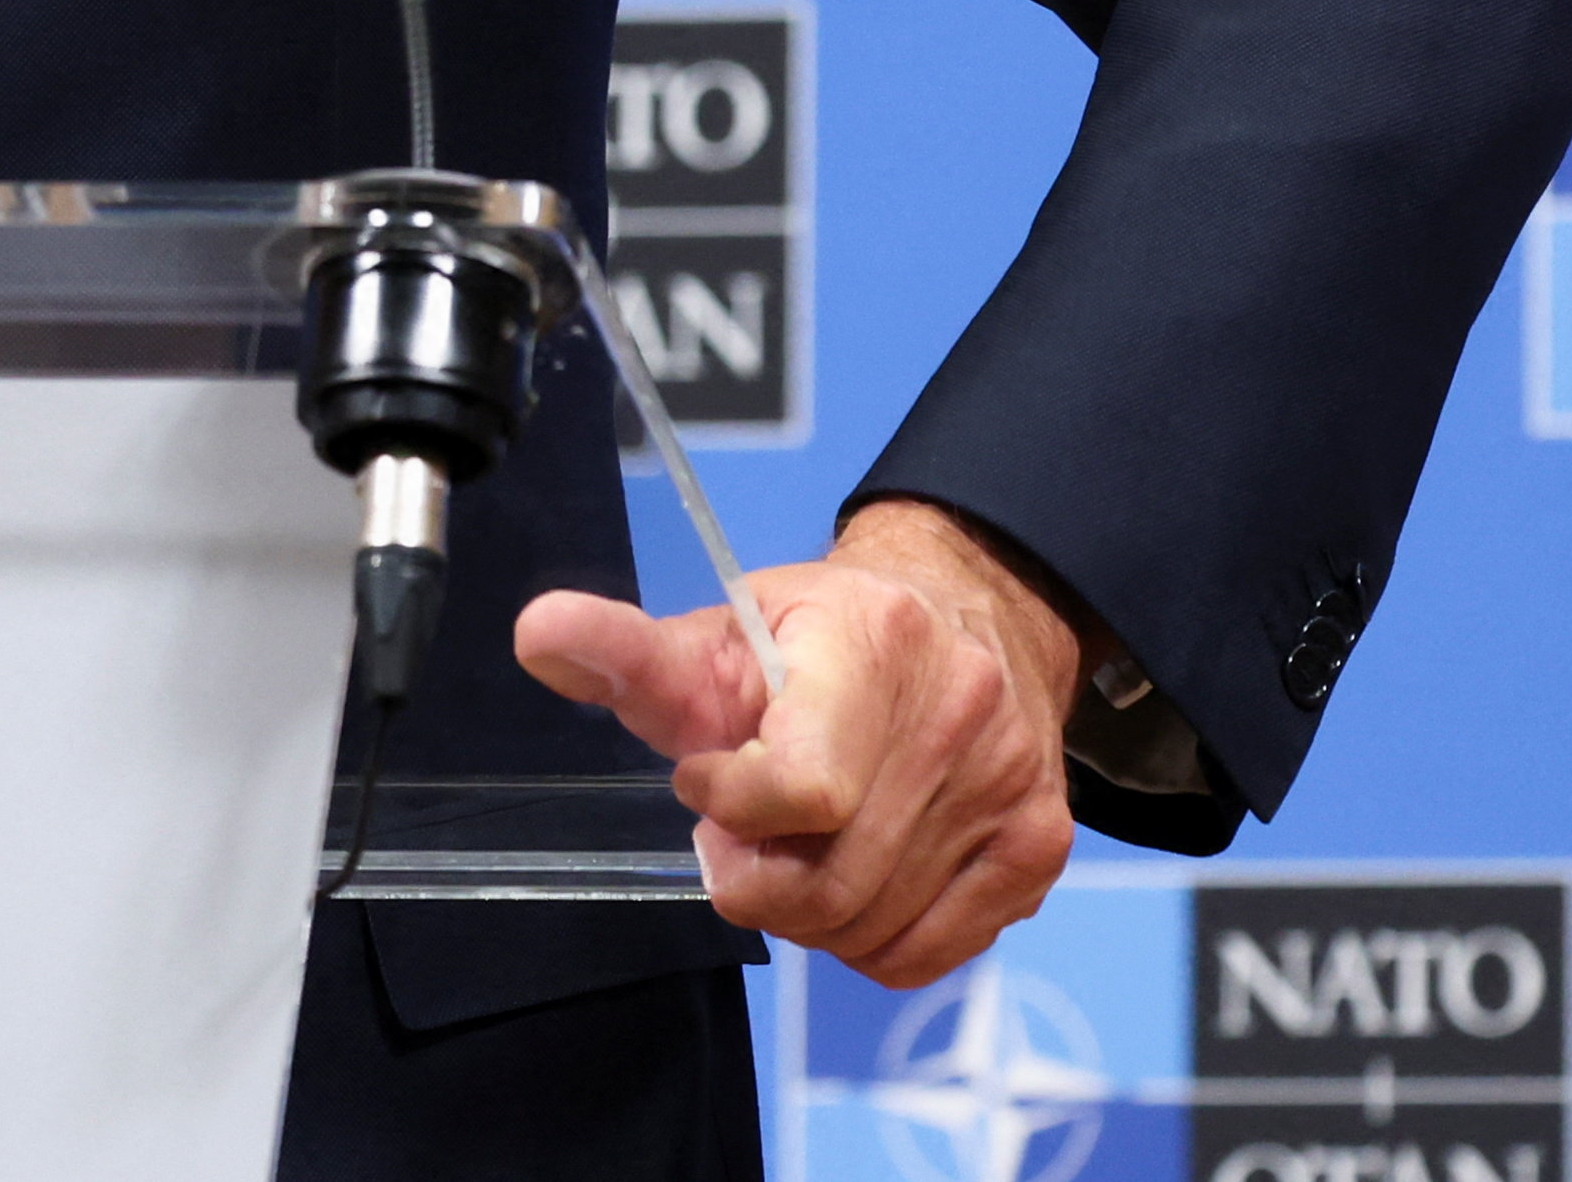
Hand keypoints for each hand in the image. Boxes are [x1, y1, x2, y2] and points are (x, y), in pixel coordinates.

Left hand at [513, 498, 1077, 987]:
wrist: (967, 615)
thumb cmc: (822, 636)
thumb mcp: (724, 629)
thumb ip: (628, 653)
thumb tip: (534, 637)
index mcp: (875, 644)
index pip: (804, 789)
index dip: (730, 803)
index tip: (704, 777)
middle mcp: (959, 715)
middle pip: (828, 880)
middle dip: (754, 871)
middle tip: (737, 828)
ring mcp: (1009, 791)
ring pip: (868, 928)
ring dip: (804, 908)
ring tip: (795, 842)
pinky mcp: (1037, 851)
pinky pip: (919, 955)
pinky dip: (862, 939)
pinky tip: (846, 873)